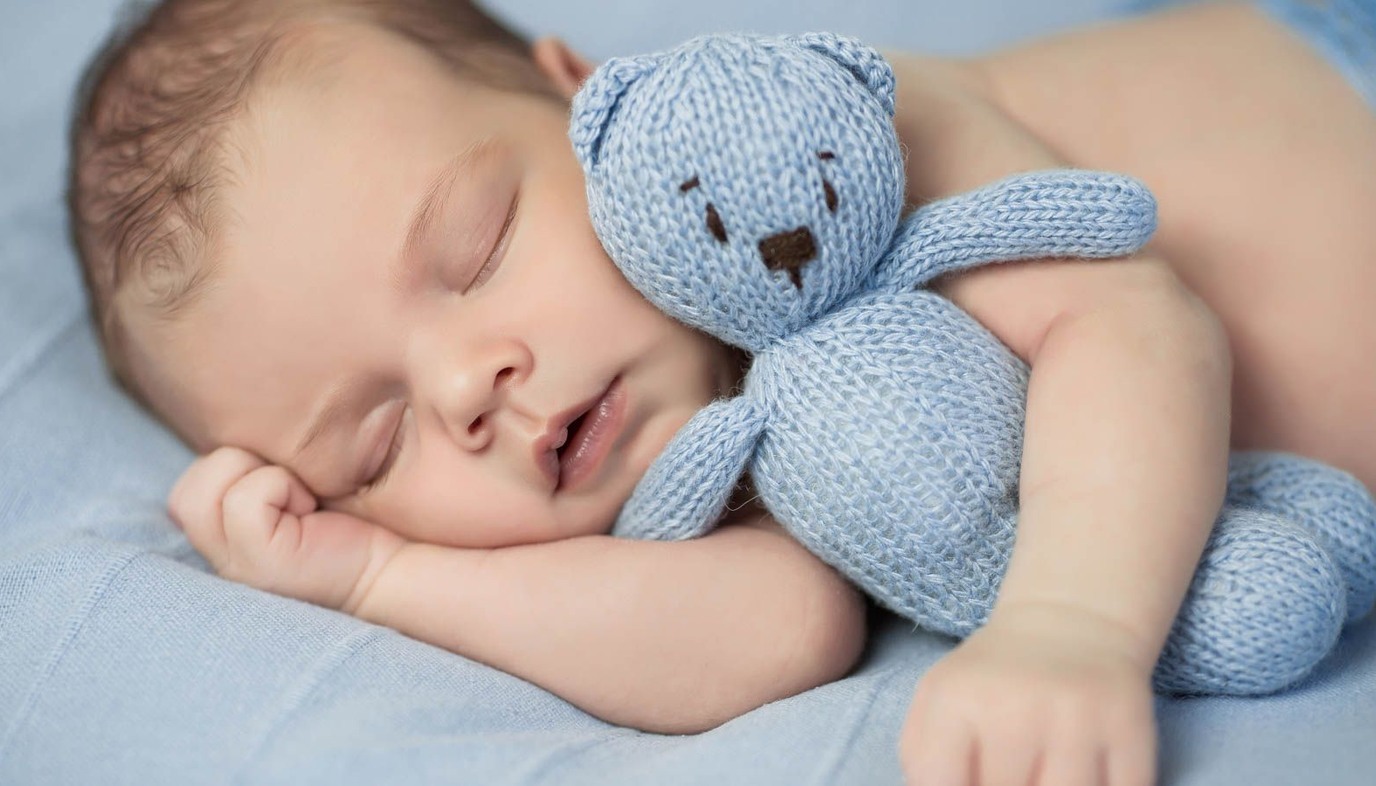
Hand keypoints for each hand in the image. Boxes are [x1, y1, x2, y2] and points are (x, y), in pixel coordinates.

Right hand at [168, 446, 404, 611]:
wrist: (392, 558)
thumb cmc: (349, 509)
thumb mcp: (292, 475)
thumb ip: (255, 458)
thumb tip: (237, 410)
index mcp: (221, 531)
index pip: (187, 485)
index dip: (229, 462)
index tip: (281, 477)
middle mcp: (220, 552)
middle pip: (185, 489)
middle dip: (236, 465)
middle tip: (292, 484)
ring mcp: (235, 563)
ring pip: (204, 490)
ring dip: (257, 473)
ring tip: (300, 494)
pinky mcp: (260, 563)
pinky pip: (244, 499)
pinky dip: (280, 487)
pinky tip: (311, 507)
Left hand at [900, 605, 1157, 785]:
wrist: (1072, 623)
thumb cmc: (994, 678)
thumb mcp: (939, 701)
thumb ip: (925, 763)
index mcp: (956, 700)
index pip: (943, 785)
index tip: (973, 783)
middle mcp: (1015, 708)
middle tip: (1013, 773)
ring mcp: (1076, 721)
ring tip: (1042, 773)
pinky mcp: (1130, 729)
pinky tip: (1086, 774)